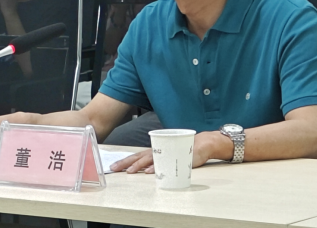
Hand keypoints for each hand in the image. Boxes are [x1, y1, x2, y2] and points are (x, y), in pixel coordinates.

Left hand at [109, 132, 231, 172]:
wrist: (202, 144)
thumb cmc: (184, 150)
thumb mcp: (168, 155)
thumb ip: (158, 160)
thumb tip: (146, 170)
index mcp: (155, 150)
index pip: (137, 156)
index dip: (126, 160)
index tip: (115, 166)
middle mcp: (158, 151)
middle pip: (138, 156)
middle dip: (126, 162)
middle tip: (114, 168)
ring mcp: (166, 154)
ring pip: (148, 159)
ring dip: (138, 165)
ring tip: (129, 171)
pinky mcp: (175, 158)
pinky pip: (163, 164)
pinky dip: (155, 167)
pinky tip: (148, 171)